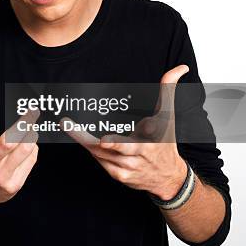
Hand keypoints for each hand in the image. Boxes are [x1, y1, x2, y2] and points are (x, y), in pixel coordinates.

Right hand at [0, 102, 39, 213]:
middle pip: (6, 147)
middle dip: (21, 128)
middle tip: (31, 113)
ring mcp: (1, 179)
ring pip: (24, 152)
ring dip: (30, 135)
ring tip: (32, 126)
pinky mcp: (14, 185)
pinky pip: (30, 160)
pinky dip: (32, 148)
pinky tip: (27, 144)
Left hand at [61, 65, 189, 199]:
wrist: (168, 178)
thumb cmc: (166, 143)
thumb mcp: (168, 116)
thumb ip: (168, 90)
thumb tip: (180, 68)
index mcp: (148, 144)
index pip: (129, 144)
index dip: (116, 143)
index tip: (105, 140)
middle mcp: (135, 159)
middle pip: (105, 149)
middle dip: (83, 137)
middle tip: (65, 123)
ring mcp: (125, 169)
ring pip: (98, 153)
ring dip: (83, 138)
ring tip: (68, 124)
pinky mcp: (118, 176)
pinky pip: (100, 160)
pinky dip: (94, 150)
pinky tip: (91, 140)